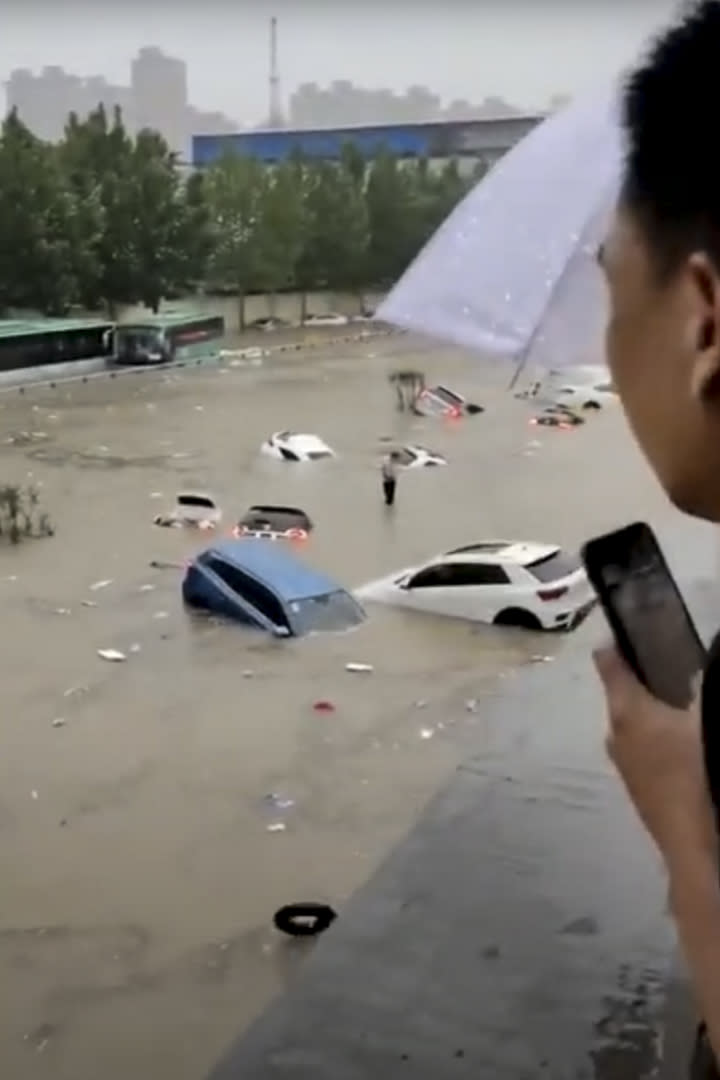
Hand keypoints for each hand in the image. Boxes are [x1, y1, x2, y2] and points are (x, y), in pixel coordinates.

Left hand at [593, 644, 716, 869]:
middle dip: (647, 685)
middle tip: (679, 674)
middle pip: (624, 696)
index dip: (621, 644)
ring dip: (654, 719)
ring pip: (634, 728)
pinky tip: (688, 753)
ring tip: (687, 714)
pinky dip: (659, 746)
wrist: (699, 845)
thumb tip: (699, 670)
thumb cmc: (702, 770)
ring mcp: (623, 766)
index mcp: (627, 709)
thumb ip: (704, 687)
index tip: (637, 633)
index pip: (608, 660)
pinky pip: (644, 754)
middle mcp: (614, 734)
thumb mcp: (707, 718)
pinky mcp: (637, 791)